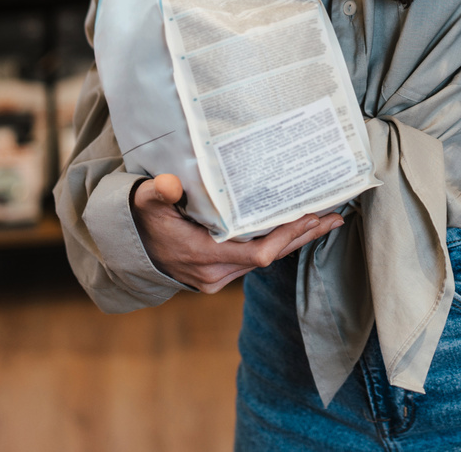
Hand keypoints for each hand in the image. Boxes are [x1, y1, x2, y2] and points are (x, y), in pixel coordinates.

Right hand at [131, 174, 344, 292]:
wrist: (128, 249)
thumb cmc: (142, 220)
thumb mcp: (145, 203)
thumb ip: (158, 193)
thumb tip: (168, 183)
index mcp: (203, 256)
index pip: (257, 254)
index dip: (285, 237)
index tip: (308, 217)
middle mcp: (215, 273)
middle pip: (270, 257)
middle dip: (301, 236)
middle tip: (332, 215)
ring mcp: (218, 276)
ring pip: (266, 259)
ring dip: (294, 239)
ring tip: (324, 218)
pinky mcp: (220, 273)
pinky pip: (256, 259)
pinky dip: (277, 242)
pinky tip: (296, 227)